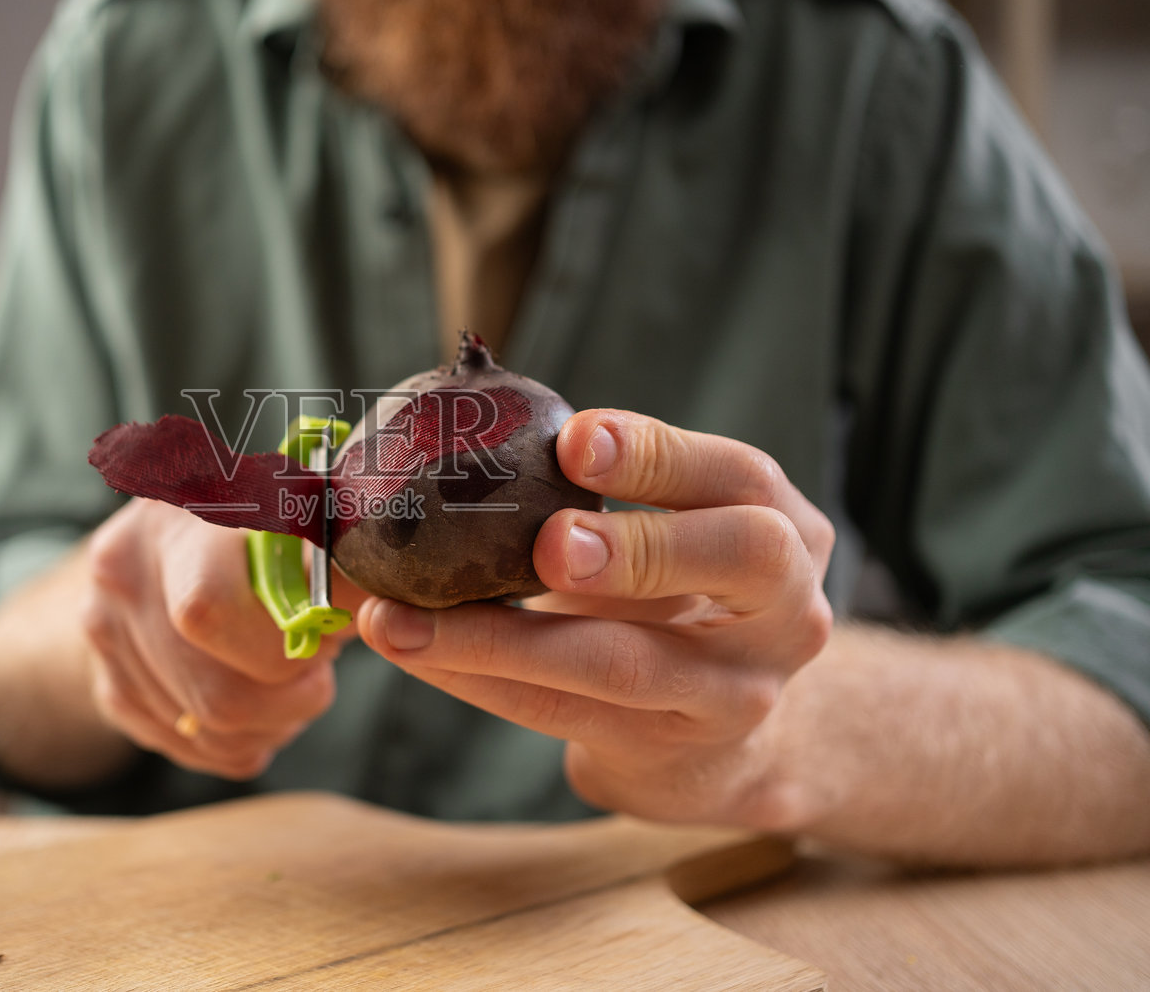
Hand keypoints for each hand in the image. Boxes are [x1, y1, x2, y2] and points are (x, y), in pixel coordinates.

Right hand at [80, 498, 364, 778]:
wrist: (181, 541)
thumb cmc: (265, 528)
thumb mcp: (303, 520)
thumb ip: (334, 558)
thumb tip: (382, 589)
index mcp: (175, 515)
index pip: (209, 611)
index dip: (279, 649)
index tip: (320, 641)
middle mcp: (121, 567)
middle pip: (214, 693)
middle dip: (286, 700)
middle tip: (315, 676)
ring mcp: (102, 628)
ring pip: (204, 730)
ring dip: (268, 724)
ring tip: (290, 687)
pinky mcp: (106, 680)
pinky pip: (185, 746)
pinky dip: (236, 741)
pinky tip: (257, 703)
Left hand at [357, 409, 834, 829]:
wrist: (723, 741)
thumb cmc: (673, 601)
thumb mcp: (672, 536)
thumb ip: (598, 493)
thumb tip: (447, 438)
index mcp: (783, 526)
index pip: (739, 476)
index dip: (659, 454)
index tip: (574, 439)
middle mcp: (784, 608)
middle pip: (739, 559)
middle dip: (636, 546)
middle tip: (548, 545)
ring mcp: (737, 692)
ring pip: (622, 662)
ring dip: (498, 639)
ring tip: (402, 620)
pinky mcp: (671, 749)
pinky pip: (561, 711)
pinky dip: (476, 677)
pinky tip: (413, 649)